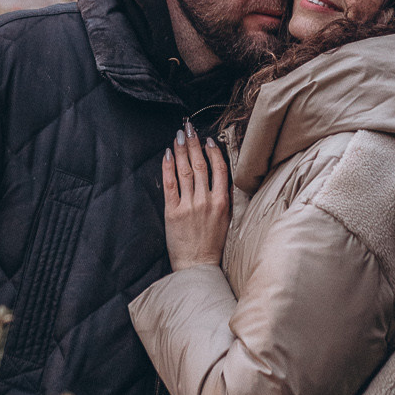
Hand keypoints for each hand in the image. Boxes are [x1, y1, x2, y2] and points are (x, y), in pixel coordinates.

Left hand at [163, 123, 230, 268]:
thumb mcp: (227, 220)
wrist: (197, 267)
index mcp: (222, 202)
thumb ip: (226, 198)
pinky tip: (167, 154)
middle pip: (200, 165)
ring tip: (179, 135)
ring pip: (186, 171)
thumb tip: (224, 178)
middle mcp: (206, 201)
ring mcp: (189, 206)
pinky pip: (170, 185)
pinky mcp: (173, 213)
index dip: (213, 151)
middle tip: (189, 127)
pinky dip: (168, 168)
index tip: (207, 139)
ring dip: (181, 150)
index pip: (219, 169)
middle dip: (194, 144)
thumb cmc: (213, 245)